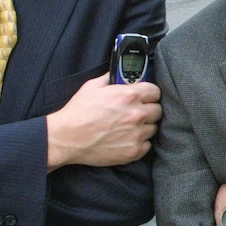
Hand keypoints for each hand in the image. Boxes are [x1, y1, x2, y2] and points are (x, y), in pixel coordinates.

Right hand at [45, 73, 161, 169]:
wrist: (67, 138)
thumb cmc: (78, 112)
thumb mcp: (92, 87)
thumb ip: (110, 78)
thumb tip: (118, 74)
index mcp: (129, 95)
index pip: (155, 92)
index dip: (149, 94)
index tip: (145, 98)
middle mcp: (136, 114)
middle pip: (158, 110)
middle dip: (148, 110)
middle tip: (136, 113)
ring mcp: (136, 134)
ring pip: (153, 128)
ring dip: (144, 127)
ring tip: (129, 127)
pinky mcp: (133, 151)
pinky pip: (147, 145)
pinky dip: (140, 143)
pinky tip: (127, 139)